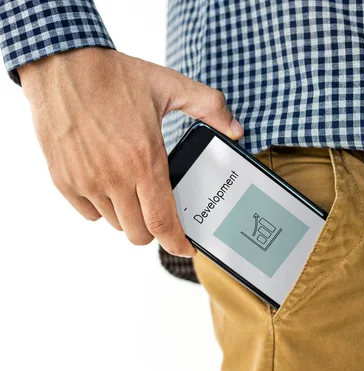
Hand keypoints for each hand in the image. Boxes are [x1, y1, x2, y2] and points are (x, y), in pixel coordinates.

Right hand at [18, 47, 242, 256]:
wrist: (61, 65)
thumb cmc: (114, 76)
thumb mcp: (170, 85)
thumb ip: (210, 107)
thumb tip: (235, 129)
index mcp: (145, 160)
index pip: (163, 222)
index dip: (177, 242)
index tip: (185, 247)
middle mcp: (114, 177)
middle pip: (138, 233)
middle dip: (155, 230)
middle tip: (161, 211)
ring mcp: (86, 181)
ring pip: (115, 224)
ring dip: (129, 215)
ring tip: (135, 188)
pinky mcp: (64, 180)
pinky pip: (89, 213)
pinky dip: (103, 207)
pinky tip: (110, 183)